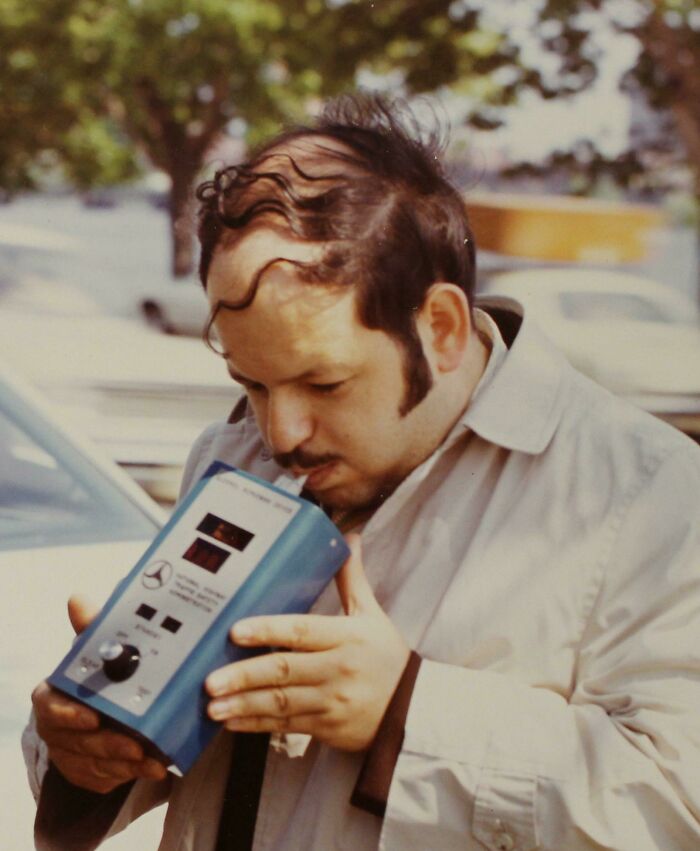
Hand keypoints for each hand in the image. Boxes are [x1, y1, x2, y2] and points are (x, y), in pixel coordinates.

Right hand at [32, 595, 166, 793]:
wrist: (101, 706)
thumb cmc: (98, 674)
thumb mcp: (96, 651)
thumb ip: (90, 630)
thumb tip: (78, 599)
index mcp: (53, 696)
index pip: (51, 707)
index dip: (70, 715)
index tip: (94, 718)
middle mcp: (57, 728)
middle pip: (78, 741)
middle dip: (109, 745)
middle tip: (138, 745)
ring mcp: (70, 753)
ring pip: (94, 763)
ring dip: (124, 764)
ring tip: (154, 760)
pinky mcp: (86, 773)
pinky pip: (105, 778)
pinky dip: (128, 775)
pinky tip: (152, 768)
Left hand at [205, 533, 409, 751]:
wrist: (412, 709)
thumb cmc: (387, 656)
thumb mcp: (372, 615)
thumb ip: (352, 579)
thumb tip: (349, 537)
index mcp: (347, 636)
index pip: (302, 631)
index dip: (268, 630)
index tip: (235, 632)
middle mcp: (338, 669)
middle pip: (285, 670)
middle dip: (245, 676)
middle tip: (210, 680)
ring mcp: (331, 702)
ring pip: (281, 702)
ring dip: (244, 704)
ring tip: (211, 706)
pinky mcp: (327, 727)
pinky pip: (286, 725)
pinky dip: (257, 724)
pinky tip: (232, 721)